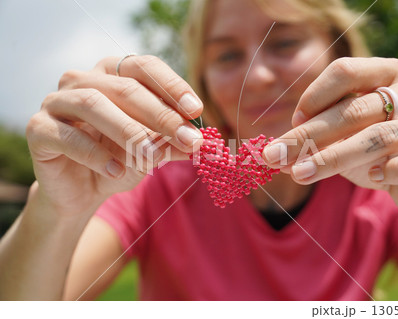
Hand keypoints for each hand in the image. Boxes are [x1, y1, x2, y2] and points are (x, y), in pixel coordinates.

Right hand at [27, 55, 203, 216]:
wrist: (81, 191)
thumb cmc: (120, 162)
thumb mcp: (151, 153)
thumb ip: (172, 144)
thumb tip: (200, 141)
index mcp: (113, 74)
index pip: (145, 67)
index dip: (172, 86)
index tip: (196, 110)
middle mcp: (84, 80)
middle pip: (124, 87)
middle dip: (160, 114)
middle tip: (187, 139)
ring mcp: (57, 101)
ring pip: (94, 104)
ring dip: (128, 131)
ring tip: (152, 157)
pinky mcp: (39, 128)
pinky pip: (68, 136)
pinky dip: (96, 155)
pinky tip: (117, 172)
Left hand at [262, 57, 397, 228]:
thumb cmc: (376, 153)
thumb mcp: (344, 139)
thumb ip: (318, 137)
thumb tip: (275, 150)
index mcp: (387, 74)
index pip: (345, 71)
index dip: (314, 96)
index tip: (292, 123)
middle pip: (353, 110)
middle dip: (308, 135)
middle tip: (275, 156)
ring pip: (376, 138)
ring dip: (331, 158)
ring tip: (299, 173)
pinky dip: (387, 172)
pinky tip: (374, 178)